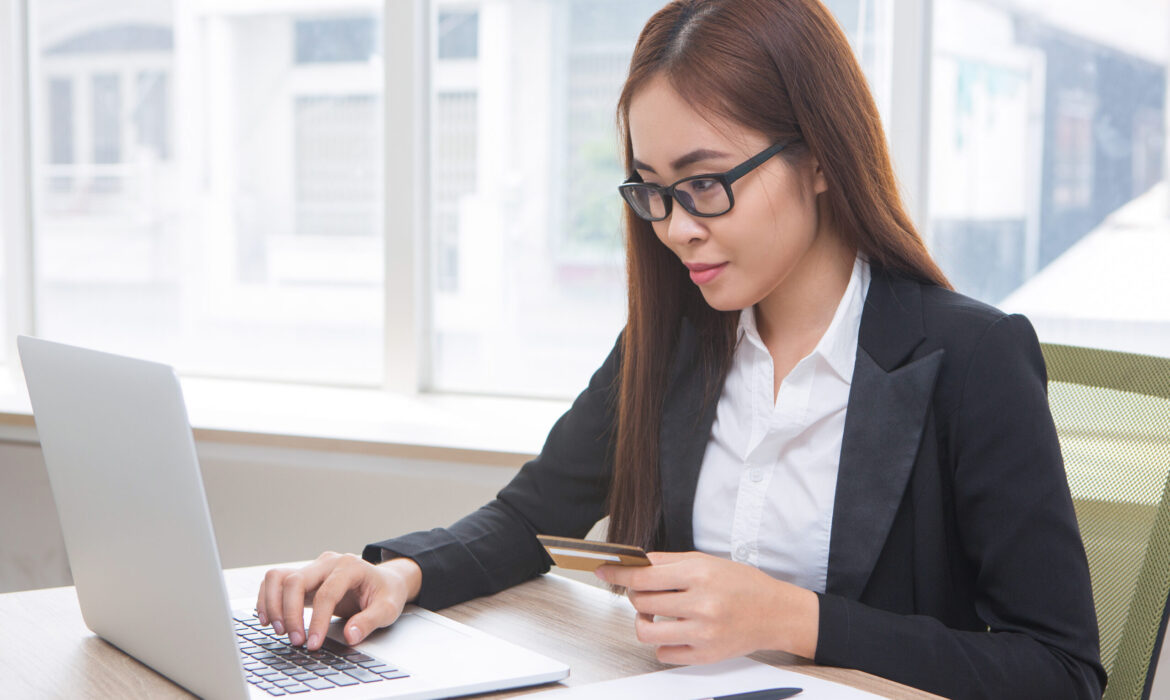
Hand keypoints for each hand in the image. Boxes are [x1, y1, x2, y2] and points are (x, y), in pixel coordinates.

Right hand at [255, 551, 421, 650]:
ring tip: (279, 630)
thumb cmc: (386, 593)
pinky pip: (276, 582)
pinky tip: (269, 619)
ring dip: (272, 604)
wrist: (384, 581)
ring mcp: (313, 567)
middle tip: (296, 640)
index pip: (326, 593)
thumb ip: (370, 621)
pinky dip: (267, 599)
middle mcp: (328, 562)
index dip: (317, 621)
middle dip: (290, 613)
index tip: (313, 644)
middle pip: (296, 580)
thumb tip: (350, 636)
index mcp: (350, 566)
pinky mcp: (304, 577)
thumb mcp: (388, 608)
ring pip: (278, 577)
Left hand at [595, 551, 818, 664]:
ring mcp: (702, 633)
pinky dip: (661, 642)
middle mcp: (701, 604)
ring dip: (643, 621)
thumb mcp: (708, 561)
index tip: (605, 571)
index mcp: (700, 574)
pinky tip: (673, 630)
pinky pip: (663, 653)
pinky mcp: (705, 655)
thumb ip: (670, 561)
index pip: (644, 576)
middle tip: (644, 593)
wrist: (776, 613)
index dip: (618, 574)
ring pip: (646, 631)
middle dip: (635, 596)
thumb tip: (638, 562)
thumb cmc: (744, 585)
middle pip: (642, 602)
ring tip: (653, 614)